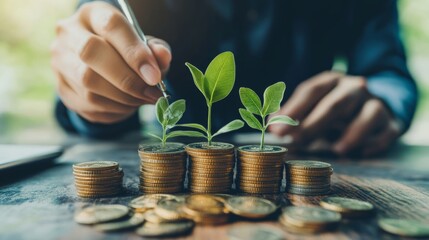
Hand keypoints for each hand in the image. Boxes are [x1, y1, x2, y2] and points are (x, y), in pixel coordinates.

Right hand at [51, 2, 171, 123]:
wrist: (101, 66)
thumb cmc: (127, 51)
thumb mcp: (145, 45)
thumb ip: (156, 49)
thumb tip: (162, 56)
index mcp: (93, 15)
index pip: (111, 26)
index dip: (134, 52)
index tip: (154, 76)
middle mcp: (69, 33)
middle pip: (91, 53)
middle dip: (127, 79)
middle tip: (152, 93)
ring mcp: (60, 61)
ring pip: (89, 83)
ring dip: (123, 97)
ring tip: (143, 99)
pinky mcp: (62, 88)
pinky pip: (88, 104)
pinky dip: (114, 108)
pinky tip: (128, 105)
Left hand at [268, 71, 401, 155]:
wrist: (377, 105)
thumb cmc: (334, 108)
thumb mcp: (313, 105)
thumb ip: (292, 114)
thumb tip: (270, 124)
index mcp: (331, 81)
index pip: (311, 90)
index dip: (293, 109)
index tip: (276, 127)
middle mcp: (355, 88)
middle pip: (335, 104)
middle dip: (313, 124)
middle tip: (295, 140)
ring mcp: (375, 103)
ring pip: (367, 115)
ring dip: (352, 133)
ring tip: (337, 150)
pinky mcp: (391, 123)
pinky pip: (385, 133)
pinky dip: (374, 143)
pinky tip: (361, 153)